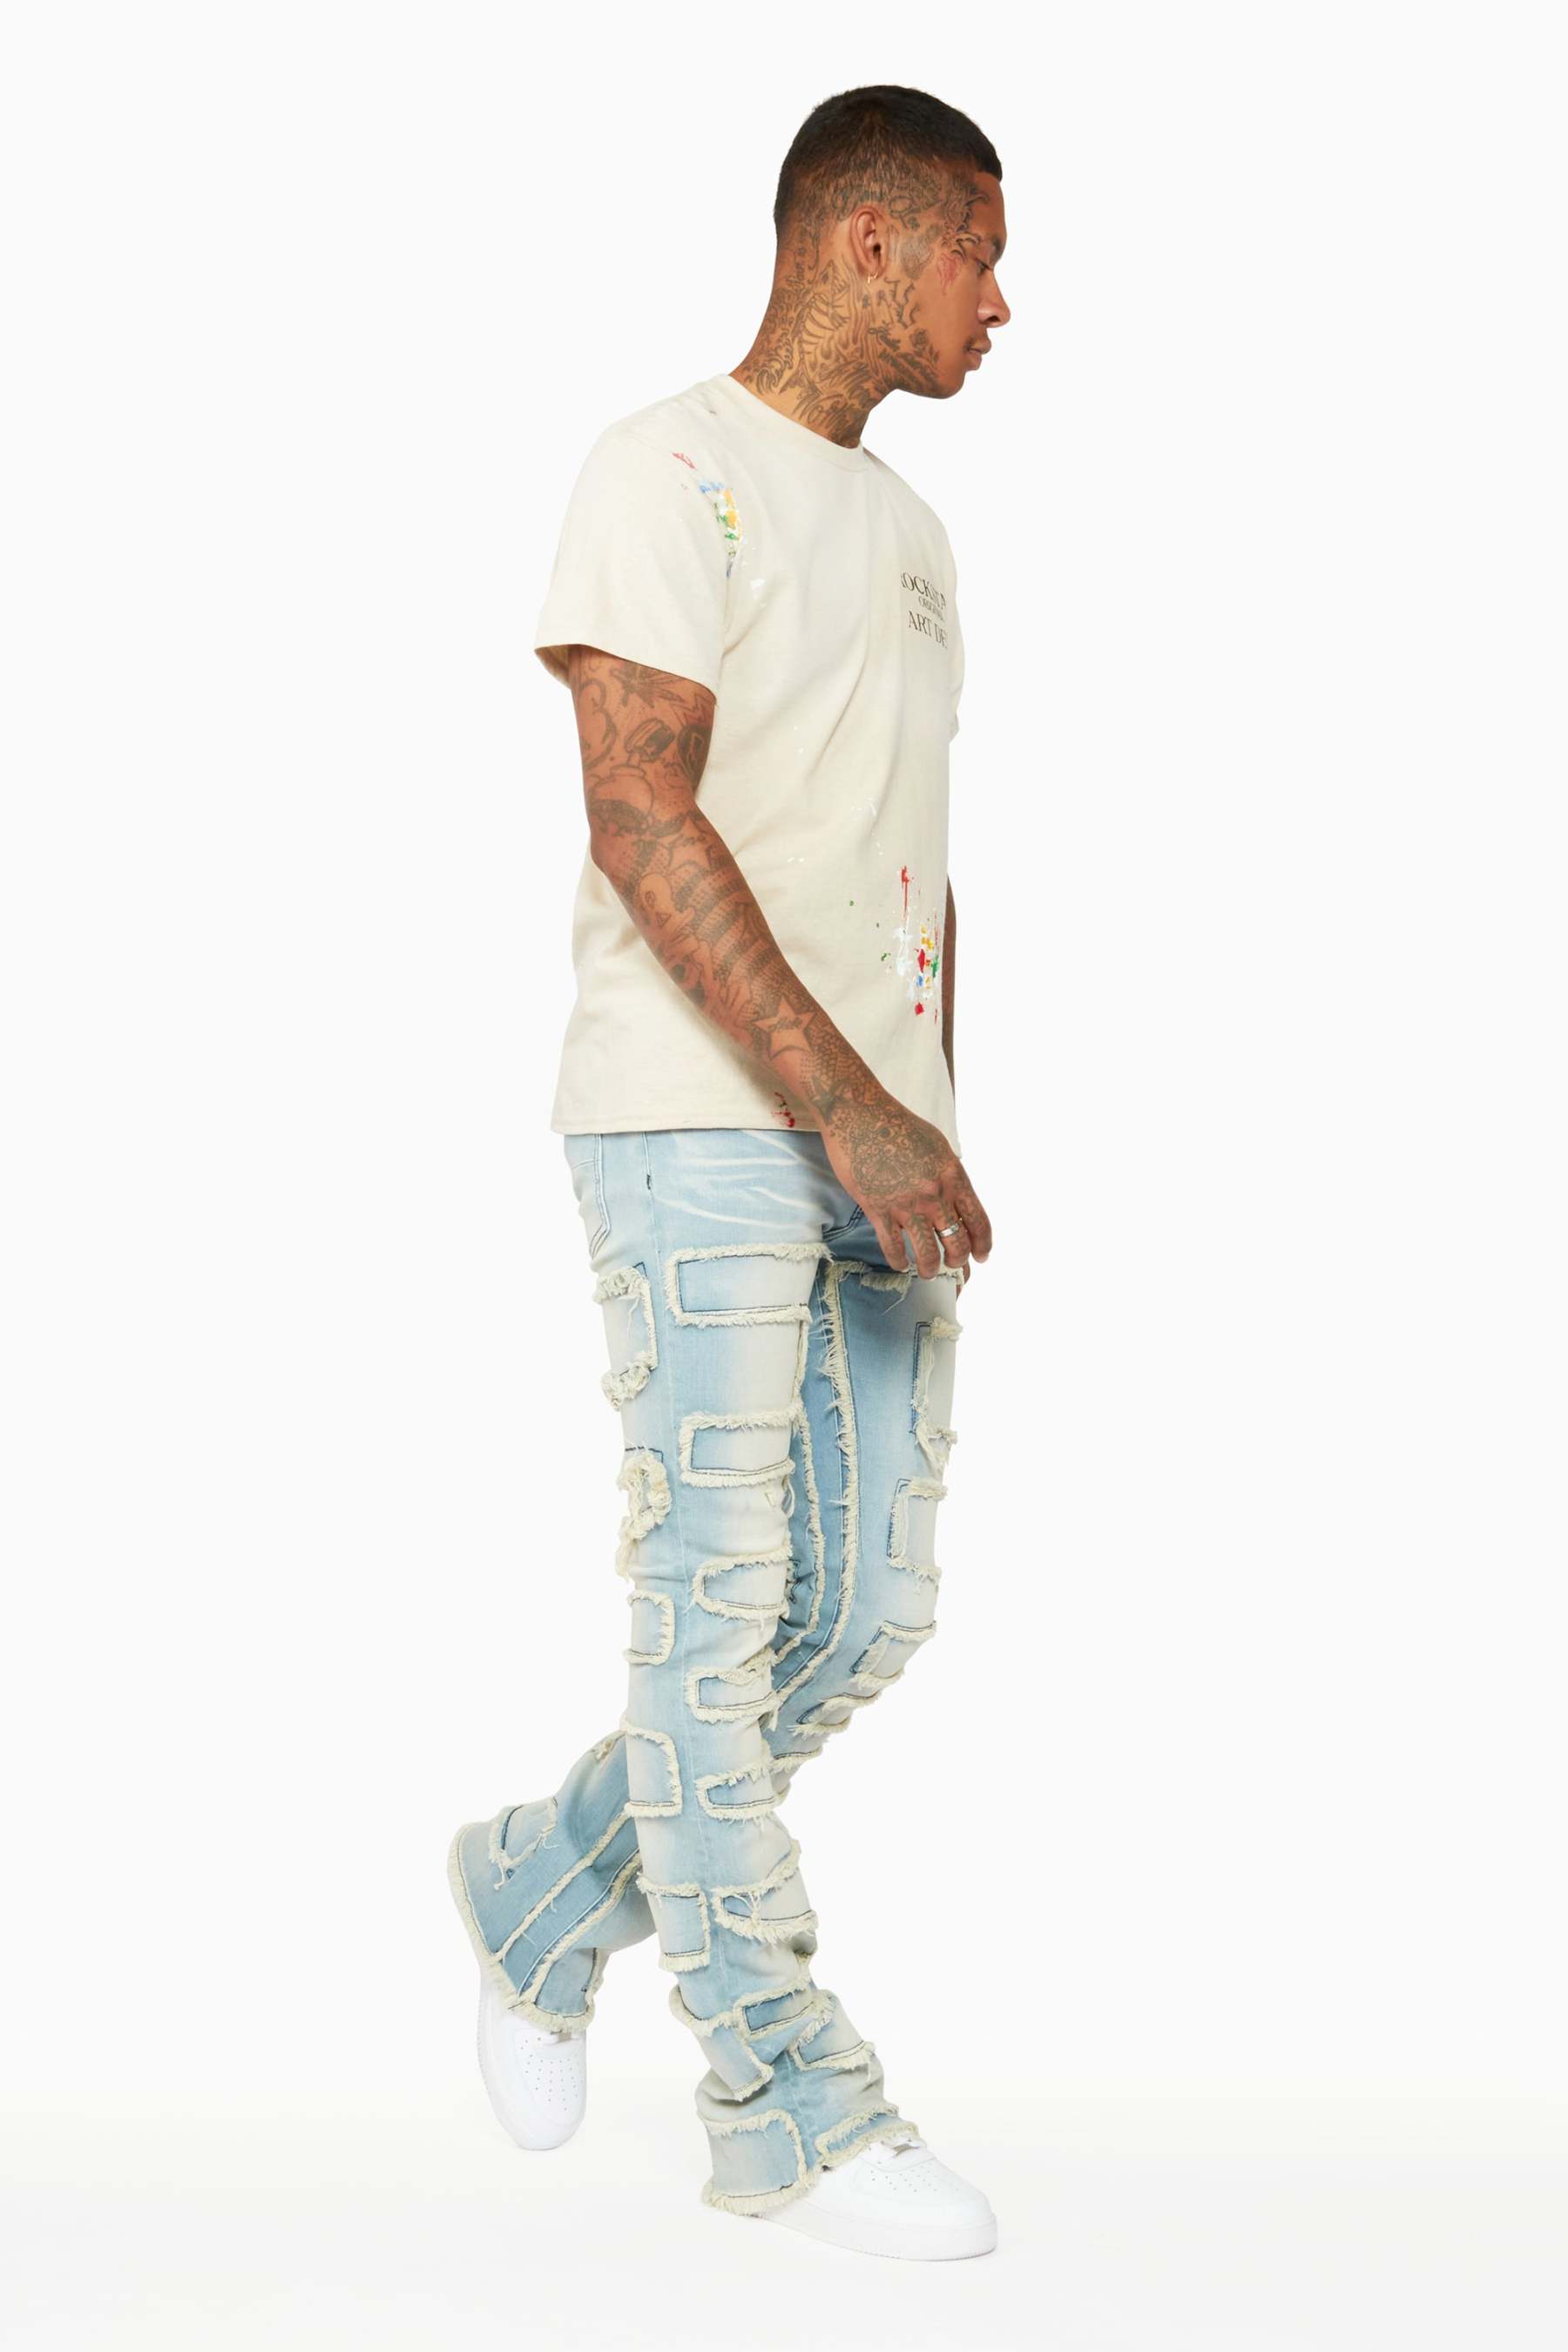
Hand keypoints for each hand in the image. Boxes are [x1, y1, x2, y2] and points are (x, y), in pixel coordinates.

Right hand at [821, 1090, 992, 1277]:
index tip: (981, 1256)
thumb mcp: (937, 1145)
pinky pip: (892, 1247)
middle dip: (957, 1260)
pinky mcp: (878, 1209)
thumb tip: (954, 1196)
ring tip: (926, 1272)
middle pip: (956, 1242)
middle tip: (952, 1264)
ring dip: (929, 1268)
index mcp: (952, 1176)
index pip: (978, 1221)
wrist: (859, 1115)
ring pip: (927, 1252)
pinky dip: (898, 1261)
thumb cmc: (896, 1124)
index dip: (983, 1244)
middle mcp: (934, 1194)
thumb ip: (948, 1173)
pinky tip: (899, 1263)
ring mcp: (906, 1204)